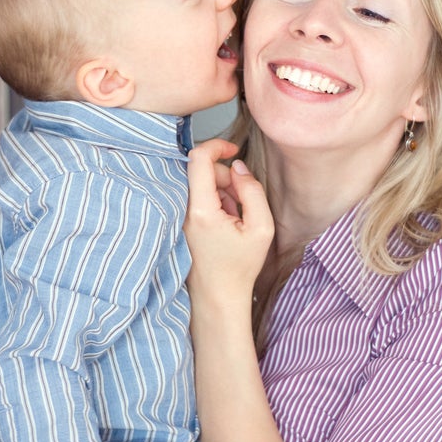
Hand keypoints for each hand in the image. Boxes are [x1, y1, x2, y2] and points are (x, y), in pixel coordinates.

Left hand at [184, 139, 273, 302]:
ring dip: (221, 191)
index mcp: (201, 211)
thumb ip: (252, 190)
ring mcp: (180, 217)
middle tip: (243, 199)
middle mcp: (184, 212)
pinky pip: (197, 198)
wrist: (219, 296)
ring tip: (235, 217)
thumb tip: (238, 167)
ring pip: (200, 184)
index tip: (233, 148)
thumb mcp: (261, 227)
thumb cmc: (240, 267)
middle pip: (201, 171)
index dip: (217, 146)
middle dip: (225, 176)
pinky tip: (225, 222)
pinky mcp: (181, 222)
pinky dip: (214, 202)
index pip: (198, 159)